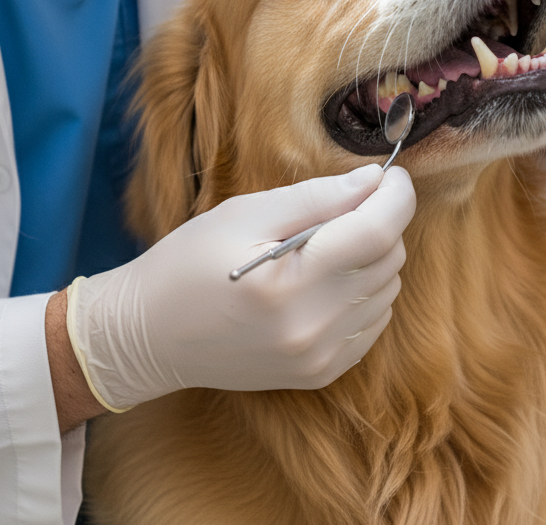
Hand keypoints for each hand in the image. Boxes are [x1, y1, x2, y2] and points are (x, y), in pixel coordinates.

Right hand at [66, 165, 414, 410]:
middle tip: (343, 205)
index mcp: (290, 284)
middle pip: (388, 258)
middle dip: (379, 221)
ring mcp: (320, 357)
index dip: (395, 195)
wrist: (149, 337)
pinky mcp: (321, 372)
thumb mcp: (245, 213)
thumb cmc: (188, 264)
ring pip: (388, 289)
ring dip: (373, 256)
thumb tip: (374, 180)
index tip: (392, 174)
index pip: (376, 232)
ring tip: (327, 244)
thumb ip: (316, 196)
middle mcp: (313, 328)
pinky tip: (328, 278)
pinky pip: (374, 321)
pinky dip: (365, 291)